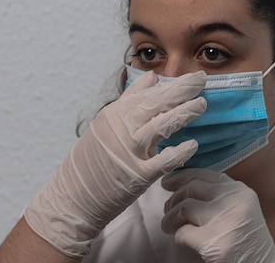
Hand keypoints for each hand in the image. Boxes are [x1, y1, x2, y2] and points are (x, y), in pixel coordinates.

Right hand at [24, 70, 206, 256]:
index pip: (147, 94)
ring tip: (201, 105)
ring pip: (160, 126)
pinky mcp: (137, 176)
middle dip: (180, 90)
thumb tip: (152, 77)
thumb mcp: (106, 124)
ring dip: (182, 114)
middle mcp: (121, 130)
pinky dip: (178, 153)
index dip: (172, 85)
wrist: (73, 197)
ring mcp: (129, 152)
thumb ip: (131, 99)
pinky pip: (163, 162)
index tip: (193, 78)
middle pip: (155, 104)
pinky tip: (193, 145)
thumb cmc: (92, 160)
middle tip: (201, 80)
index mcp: (114, 115)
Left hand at [162, 169, 274, 262]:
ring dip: (170, 218)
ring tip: (168, 226)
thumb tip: (184, 186)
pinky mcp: (213, 242)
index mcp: (239, 191)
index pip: (204, 174)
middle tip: (167, 209)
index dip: (181, 177)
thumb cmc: (247, 240)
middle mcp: (233, 201)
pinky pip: (183, 233)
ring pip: (183, 208)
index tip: (169, 182)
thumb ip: (220, 195)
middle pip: (191, 188)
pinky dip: (178, 236)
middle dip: (173, 198)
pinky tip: (181, 240)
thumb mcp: (241, 208)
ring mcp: (224, 221)